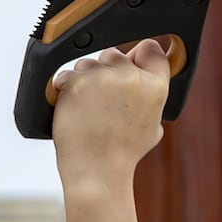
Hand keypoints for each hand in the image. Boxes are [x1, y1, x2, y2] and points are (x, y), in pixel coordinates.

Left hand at [51, 39, 170, 187]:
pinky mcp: (77, 83)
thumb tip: (143, 70)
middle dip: (106, 72)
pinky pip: (67, 74)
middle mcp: (131, 78)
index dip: (138, 56)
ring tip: (88, 110)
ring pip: (88, 63)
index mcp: (156, 86)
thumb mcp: (153, 125)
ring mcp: (103, 78)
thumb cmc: (123, 153)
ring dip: (84, 81)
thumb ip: (151, 95)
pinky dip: (66, 90)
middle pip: (115, 54)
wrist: (97, 172)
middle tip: (103, 102)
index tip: (131, 66)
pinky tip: (74, 110)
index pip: (150, 49)